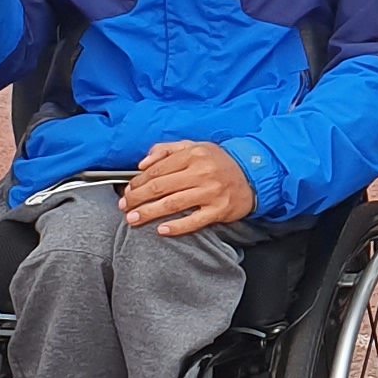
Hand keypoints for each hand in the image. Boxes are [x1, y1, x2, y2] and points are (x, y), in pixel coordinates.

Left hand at [121, 140, 258, 234]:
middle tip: (125, 207)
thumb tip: (143, 163)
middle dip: (138, 198)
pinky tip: (162, 230)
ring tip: (134, 219)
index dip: (138, 181)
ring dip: (149, 212)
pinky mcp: (219, 209)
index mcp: (193, 155)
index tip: (128, 190)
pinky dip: (176, 227)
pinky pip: (194, 221)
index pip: (157, 169)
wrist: (252, 174)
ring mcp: (210, 192)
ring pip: (172, 204)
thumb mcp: (194, 146)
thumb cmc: (219, 162)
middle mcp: (201, 172)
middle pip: (160, 187)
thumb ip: (167, 150)